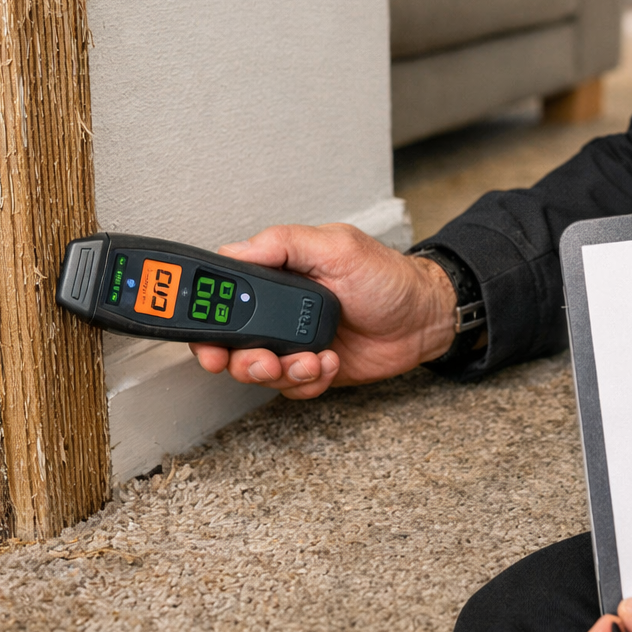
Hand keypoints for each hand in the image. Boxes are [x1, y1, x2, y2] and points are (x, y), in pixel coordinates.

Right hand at [188, 223, 456, 398]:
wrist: (425, 319)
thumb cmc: (389, 277)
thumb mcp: (338, 246)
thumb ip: (285, 244)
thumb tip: (236, 248)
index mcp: (278, 275)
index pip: (226, 296)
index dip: (207, 319)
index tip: (208, 336)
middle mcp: (280, 311)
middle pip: (231, 344)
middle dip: (237, 358)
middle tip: (259, 359)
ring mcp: (295, 342)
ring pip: (258, 371)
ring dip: (278, 371)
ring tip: (308, 361)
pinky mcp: (313, 370)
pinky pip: (291, 388)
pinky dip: (308, 381)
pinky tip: (329, 363)